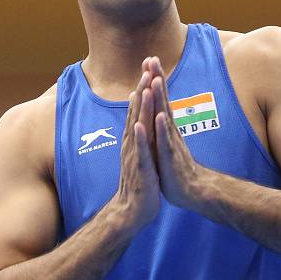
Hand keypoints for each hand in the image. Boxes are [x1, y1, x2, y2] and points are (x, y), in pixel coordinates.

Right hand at [113, 59, 162, 229]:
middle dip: (142, 90)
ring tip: (144, 89)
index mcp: (135, 140)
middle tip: (146, 69)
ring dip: (140, 109)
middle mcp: (132, 144)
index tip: (148, 69)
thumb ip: (139, 137)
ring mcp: (135, 155)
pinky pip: (141, 151)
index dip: (143, 89)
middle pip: (137, 113)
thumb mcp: (141, 155)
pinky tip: (141, 125)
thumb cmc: (139, 183)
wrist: (131, 211)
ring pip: (138, 127)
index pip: (138, 110)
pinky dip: (141, 138)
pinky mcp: (140, 168)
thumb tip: (139, 120)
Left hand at [145, 57, 206, 209]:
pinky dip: (162, 128)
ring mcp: (170, 142)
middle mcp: (169, 130)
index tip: (149, 59)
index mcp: (165, 127)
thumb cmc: (175, 167)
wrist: (190, 191)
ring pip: (164, 116)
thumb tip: (156, 109)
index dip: (154, 78)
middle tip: (152, 58)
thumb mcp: (164, 142)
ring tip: (155, 79)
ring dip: (160, 98)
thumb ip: (160, 126)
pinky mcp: (170, 157)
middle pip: (162, 100)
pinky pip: (165, 141)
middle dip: (157, 78)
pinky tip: (159, 116)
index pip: (159, 98)